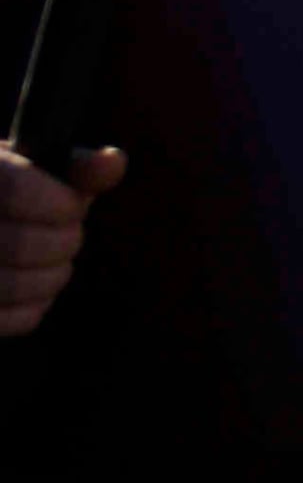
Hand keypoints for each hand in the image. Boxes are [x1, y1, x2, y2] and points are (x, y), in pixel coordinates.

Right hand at [0, 142, 121, 336]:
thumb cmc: (9, 193)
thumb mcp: (33, 169)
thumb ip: (75, 169)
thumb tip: (113, 162)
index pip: (17, 192)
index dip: (62, 204)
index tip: (73, 206)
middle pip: (21, 244)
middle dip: (64, 242)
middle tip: (69, 236)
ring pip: (13, 286)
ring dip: (53, 276)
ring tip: (55, 261)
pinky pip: (12, 320)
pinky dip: (35, 306)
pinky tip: (32, 286)